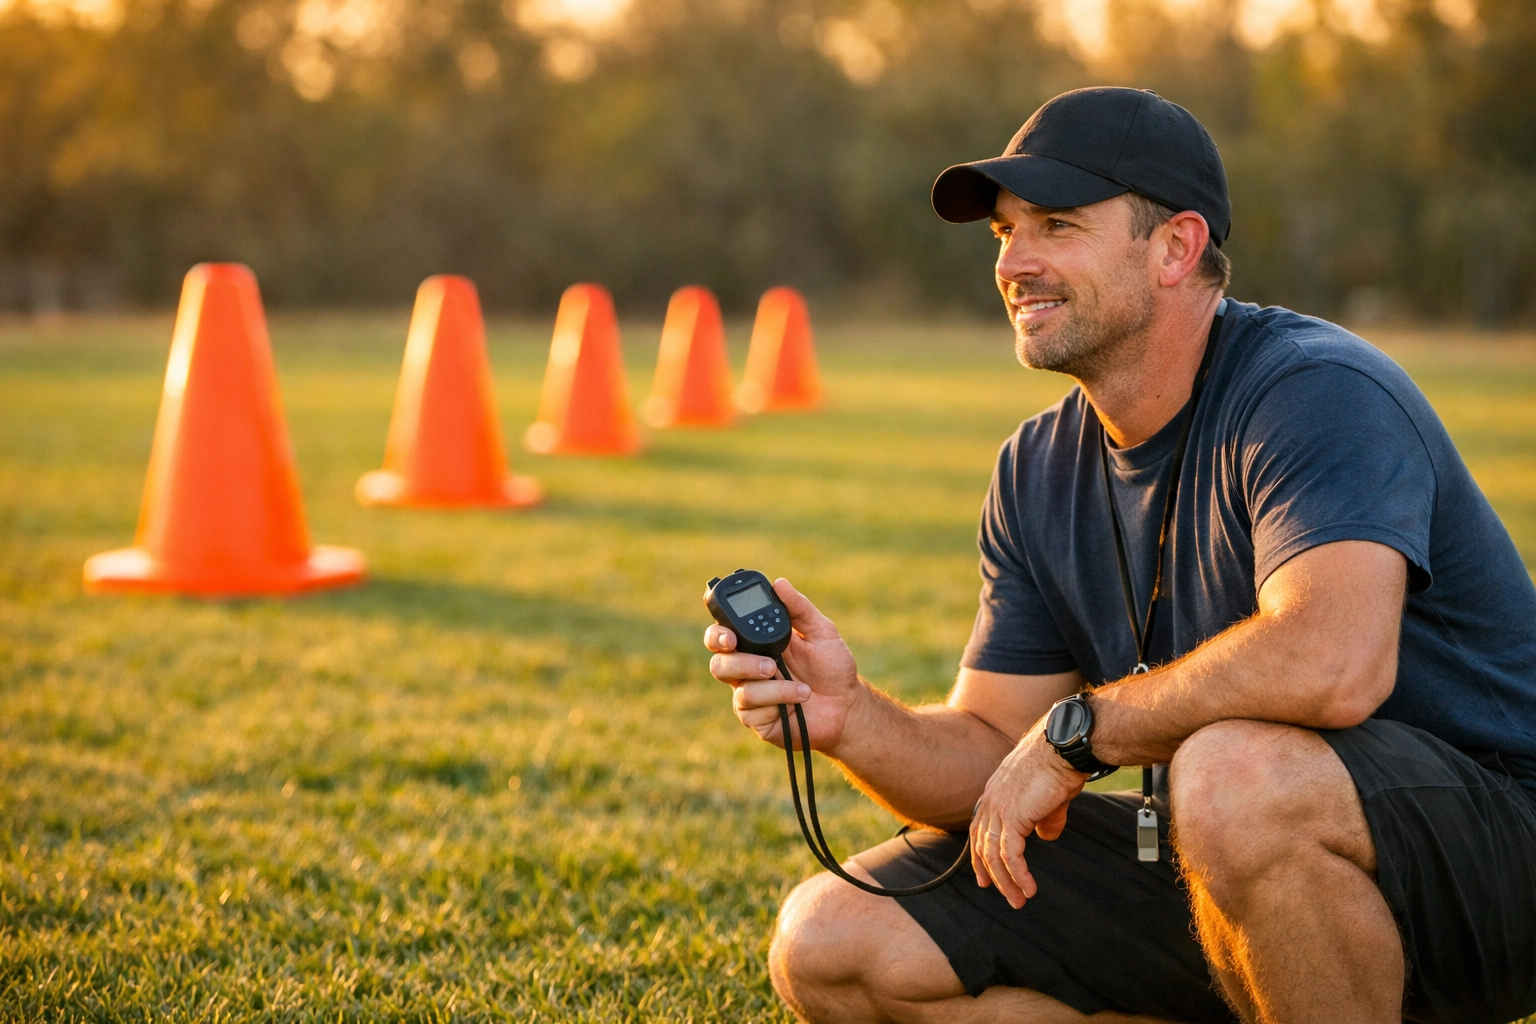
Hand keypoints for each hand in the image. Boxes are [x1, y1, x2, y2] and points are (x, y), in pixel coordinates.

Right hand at [704, 578, 862, 752]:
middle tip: (767, 666)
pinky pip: (752, 710)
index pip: (723, 634)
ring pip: (738, 687)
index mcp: (756, 644)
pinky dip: (778, 702)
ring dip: (772, 686)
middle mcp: (746, 669)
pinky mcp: (757, 719)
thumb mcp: (822, 632)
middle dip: (737, 662)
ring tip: (801, 686)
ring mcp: (750, 695)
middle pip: (719, 663)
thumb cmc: (833, 668)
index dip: (717, 633)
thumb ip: (800, 608)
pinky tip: (798, 702)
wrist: (847, 706)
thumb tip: (779, 583)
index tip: (730, 636)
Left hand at [969, 727, 1087, 908]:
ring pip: (995, 855)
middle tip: (1007, 895)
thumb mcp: (1049, 796)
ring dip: (1007, 881)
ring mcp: (999, 808)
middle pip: (983, 845)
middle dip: (993, 875)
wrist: (1064, 747)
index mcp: (995, 792)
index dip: (980, 855)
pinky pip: (1010, 855)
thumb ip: (1044, 817)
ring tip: (1020, 899)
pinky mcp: (1013, 817)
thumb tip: (1046, 836)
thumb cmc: (1060, 764)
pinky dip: (1018, 875)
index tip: (984, 876)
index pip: (979, 829)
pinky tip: (1028, 888)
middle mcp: (991, 800)